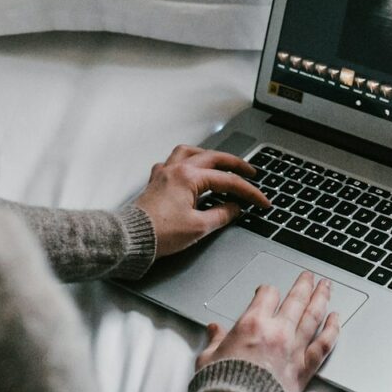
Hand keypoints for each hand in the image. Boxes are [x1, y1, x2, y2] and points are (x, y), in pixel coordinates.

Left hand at [132, 145, 269, 257]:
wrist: (131, 239)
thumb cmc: (159, 233)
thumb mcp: (199, 227)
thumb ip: (221, 214)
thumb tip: (234, 209)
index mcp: (189, 177)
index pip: (228, 181)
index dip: (249, 191)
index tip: (260, 201)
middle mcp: (177, 169)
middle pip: (213, 158)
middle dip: (235, 164)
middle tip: (250, 171)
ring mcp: (164, 173)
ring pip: (191, 152)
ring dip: (209, 155)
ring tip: (220, 162)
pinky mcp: (156, 181)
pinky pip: (173, 161)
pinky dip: (186, 161)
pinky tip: (190, 169)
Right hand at [196, 271, 341, 391]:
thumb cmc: (222, 387)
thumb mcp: (208, 358)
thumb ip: (215, 341)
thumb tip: (213, 330)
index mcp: (252, 324)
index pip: (267, 295)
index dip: (267, 290)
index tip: (267, 291)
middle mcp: (277, 332)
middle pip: (295, 299)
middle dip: (303, 285)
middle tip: (309, 276)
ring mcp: (294, 349)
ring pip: (313, 315)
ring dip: (321, 298)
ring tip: (326, 286)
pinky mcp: (305, 368)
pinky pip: (324, 343)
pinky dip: (332, 329)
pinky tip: (336, 318)